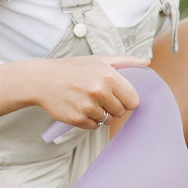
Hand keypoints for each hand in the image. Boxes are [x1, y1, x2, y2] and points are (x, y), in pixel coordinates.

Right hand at [33, 55, 147, 131]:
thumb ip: (125, 61)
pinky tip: (80, 108)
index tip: (118, 96)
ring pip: (108, 120)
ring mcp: (88, 106)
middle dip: (113, 107)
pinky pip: (94, 127)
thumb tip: (146, 63)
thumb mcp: (99, 60)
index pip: (133, 100)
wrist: (41, 79)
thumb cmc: (72, 69)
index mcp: (109, 76)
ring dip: (101, 114)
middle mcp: (99, 91)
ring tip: (88, 101)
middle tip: (99, 97)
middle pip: (121, 112)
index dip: (127, 100)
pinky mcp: (77, 118)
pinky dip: (89, 121)